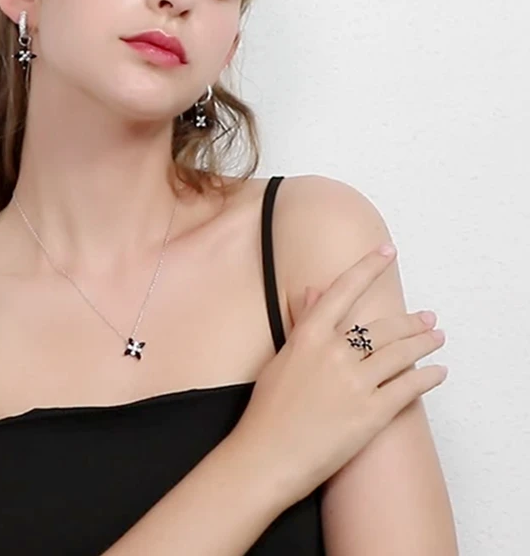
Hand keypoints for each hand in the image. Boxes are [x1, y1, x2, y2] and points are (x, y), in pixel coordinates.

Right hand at [231, 245, 446, 506]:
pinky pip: (408, 388)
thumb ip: (302, 323)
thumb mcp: (281, 357)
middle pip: (383, 326)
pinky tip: (437, 372)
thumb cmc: (268, 408)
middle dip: (411, 320)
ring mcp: (354, 383)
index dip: (367, 267)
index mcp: (308, 336)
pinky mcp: (371, 414)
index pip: (344, 290)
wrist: (267, 454)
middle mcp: (334, 353)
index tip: (386, 251)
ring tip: (437, 337)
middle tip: (428, 317)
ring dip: (424, 344)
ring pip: (400, 353)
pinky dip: (427, 378)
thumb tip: (314, 292)